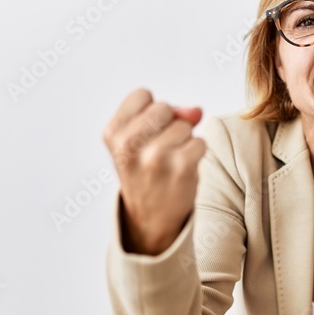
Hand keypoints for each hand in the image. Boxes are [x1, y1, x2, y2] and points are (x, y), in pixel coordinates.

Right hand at [102, 88, 205, 254]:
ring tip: (171, 162)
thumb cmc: (146, 172)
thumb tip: (196, 111)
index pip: (143, 95)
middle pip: (165, 107)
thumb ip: (166, 116)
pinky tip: (183, 170)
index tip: (146, 134)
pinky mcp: (183, 169)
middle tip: (161, 149)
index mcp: (113, 133)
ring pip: (185, 125)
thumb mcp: (140, 141)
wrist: (150, 219)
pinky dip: (197, 154)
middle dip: (169, 124)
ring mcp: (157, 158)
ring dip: (184, 141)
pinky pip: (200, 142)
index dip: (151, 112)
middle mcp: (130, 145)